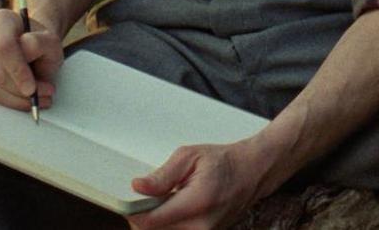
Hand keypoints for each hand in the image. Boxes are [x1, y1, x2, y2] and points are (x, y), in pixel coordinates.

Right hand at [0, 7, 61, 110]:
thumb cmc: (40, 43)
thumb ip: (39, 44)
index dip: (18, 70)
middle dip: (20, 90)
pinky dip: (9, 101)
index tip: (32, 88)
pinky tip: (24, 99)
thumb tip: (25, 55)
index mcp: (2, 19)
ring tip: (38, 100)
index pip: (4, 46)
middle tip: (44, 96)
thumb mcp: (49, 40)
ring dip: (16, 99)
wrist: (29, 45)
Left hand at [126, 140, 269, 229]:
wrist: (252, 173)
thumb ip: (162, 175)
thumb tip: (138, 188)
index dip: (133, 213)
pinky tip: (170, 211)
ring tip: (160, 203)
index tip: (126, 202)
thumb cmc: (222, 161)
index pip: (152, 221)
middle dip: (142, 218)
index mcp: (198, 202)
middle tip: (143, 199)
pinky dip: (167, 226)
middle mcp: (202, 226)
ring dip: (154, 223)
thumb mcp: (190, 156)